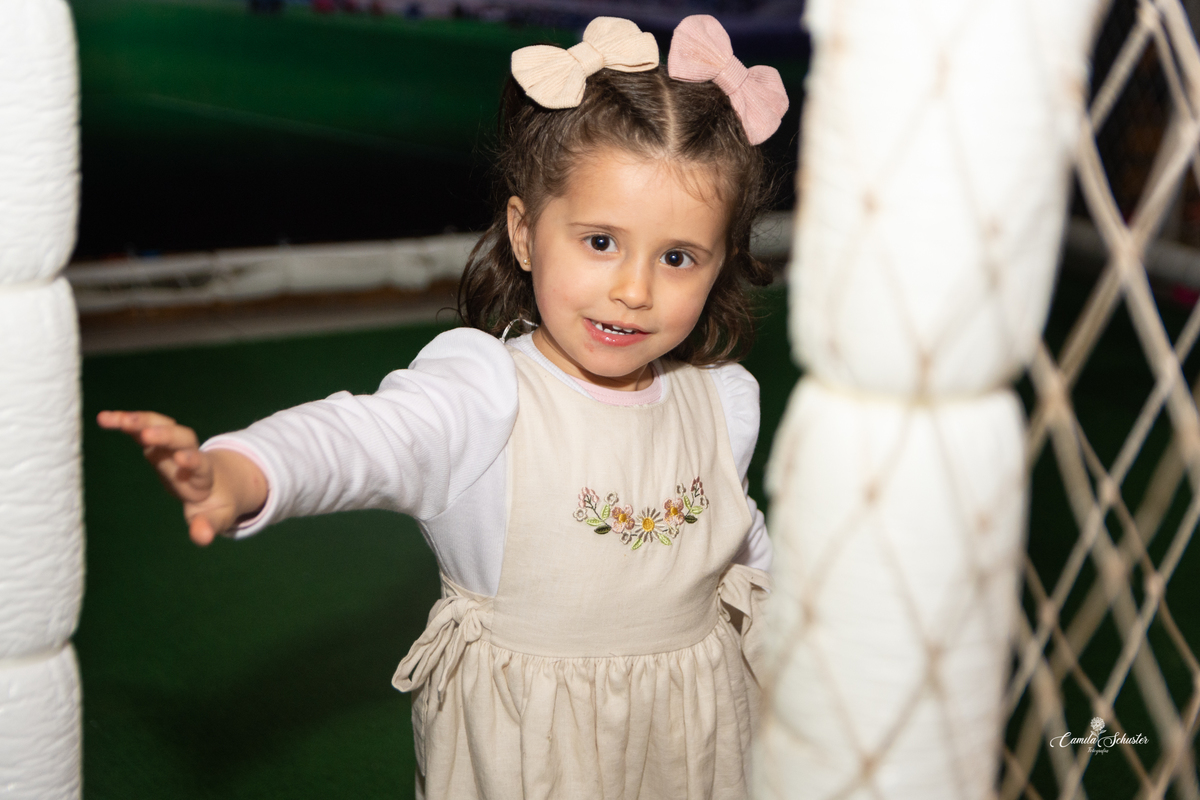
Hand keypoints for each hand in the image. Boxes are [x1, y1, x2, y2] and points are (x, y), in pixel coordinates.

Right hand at [96, 411, 267, 544]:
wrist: (219, 483)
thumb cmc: (214, 504)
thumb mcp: (216, 518)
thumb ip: (208, 525)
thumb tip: (202, 537)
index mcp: (204, 475)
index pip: (200, 464)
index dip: (192, 460)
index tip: (182, 458)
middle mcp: (188, 454)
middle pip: (182, 438)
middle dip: (165, 435)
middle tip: (147, 434)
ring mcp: (172, 445)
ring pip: (161, 425)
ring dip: (140, 421)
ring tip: (116, 419)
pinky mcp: (157, 442)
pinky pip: (141, 428)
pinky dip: (125, 422)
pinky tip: (104, 418)